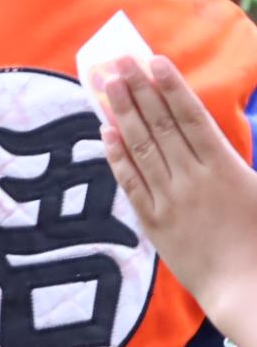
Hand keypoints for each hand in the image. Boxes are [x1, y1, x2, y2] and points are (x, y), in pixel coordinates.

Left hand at [101, 55, 256, 343]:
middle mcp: (192, 179)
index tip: (152, 60)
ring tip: (104, 84)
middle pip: (159, 124)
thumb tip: (212, 131)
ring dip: (120, 113)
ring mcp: (169, 200)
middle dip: (136, 89)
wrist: (244, 286)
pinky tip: (104, 132)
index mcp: (225, 166)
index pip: (190, 116)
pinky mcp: (152, 222)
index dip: (169, 86)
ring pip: (140, 148)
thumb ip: (234, 158)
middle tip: (115, 61)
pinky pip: (130, 183)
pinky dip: (116, 156)